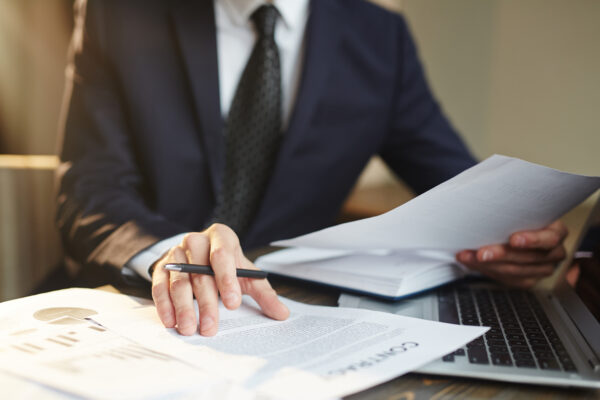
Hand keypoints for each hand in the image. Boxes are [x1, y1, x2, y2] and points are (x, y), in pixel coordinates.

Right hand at [151, 224, 289, 335]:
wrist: (199, 254)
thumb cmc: (227, 266)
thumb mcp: (247, 274)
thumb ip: (264, 293)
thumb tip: (282, 313)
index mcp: (221, 237)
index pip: (223, 255)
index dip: (227, 280)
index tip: (233, 304)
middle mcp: (197, 240)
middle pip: (200, 273)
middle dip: (206, 303)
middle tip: (210, 327)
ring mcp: (177, 252)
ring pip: (180, 281)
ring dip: (184, 308)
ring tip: (190, 329)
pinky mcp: (162, 266)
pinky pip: (160, 285)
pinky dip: (165, 305)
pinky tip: (171, 322)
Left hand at [456, 220, 567, 287]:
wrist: (518, 230)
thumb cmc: (520, 218)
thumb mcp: (522, 210)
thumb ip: (513, 212)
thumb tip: (484, 211)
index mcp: (557, 232)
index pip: (551, 238)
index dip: (533, 240)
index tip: (513, 239)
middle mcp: (554, 252)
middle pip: (529, 258)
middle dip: (502, 255)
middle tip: (482, 252)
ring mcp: (542, 269)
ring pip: (516, 271)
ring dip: (489, 264)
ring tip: (470, 257)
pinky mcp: (528, 280)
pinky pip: (507, 278)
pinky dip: (486, 269)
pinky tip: (473, 262)